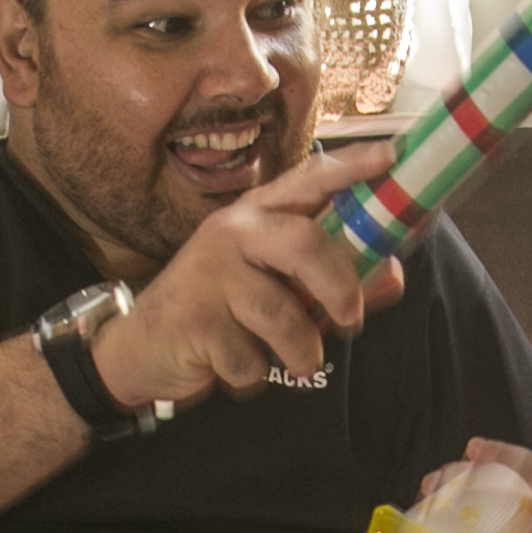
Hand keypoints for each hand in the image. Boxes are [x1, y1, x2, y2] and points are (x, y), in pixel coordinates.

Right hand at [101, 142, 407, 407]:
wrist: (138, 348)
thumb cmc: (218, 311)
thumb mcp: (273, 288)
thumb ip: (329, 279)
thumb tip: (393, 273)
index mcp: (255, 216)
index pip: (307, 179)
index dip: (351, 166)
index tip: (391, 156)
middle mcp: (231, 234)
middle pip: (304, 244)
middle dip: (339, 286)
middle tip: (352, 320)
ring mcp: (208, 275)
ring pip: (282, 315)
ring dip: (301, 352)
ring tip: (299, 363)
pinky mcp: (194, 320)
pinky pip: (250, 358)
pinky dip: (255, 376)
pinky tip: (236, 368)